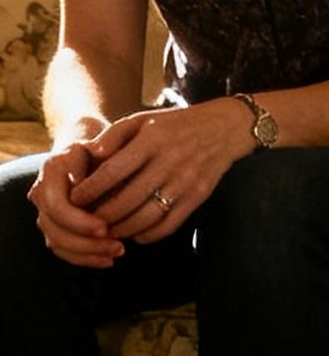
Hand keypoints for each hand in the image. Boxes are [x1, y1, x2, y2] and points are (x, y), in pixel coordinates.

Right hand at [28, 140, 122, 268]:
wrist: (93, 146)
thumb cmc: (106, 144)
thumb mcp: (105, 142)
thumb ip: (97, 159)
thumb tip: (79, 183)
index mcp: (52, 171)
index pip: (57, 206)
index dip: (79, 221)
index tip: (106, 227)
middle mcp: (43, 193)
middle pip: (55, 229)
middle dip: (86, 242)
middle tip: (119, 246)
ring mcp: (46, 211)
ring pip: (57, 242)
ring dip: (87, 253)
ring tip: (119, 252)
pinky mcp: (55, 225)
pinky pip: (63, 248)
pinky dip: (84, 258)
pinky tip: (108, 260)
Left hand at [63, 101, 249, 248]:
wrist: (226, 128)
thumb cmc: (176, 125)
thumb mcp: (144, 119)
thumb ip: (114, 134)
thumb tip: (91, 155)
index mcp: (153, 139)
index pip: (112, 172)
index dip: (88, 190)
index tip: (75, 200)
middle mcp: (170, 160)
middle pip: (125, 201)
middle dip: (100, 216)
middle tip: (87, 222)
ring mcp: (186, 180)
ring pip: (145, 217)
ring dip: (121, 229)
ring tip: (107, 230)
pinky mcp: (199, 196)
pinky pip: (168, 225)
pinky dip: (147, 235)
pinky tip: (135, 233)